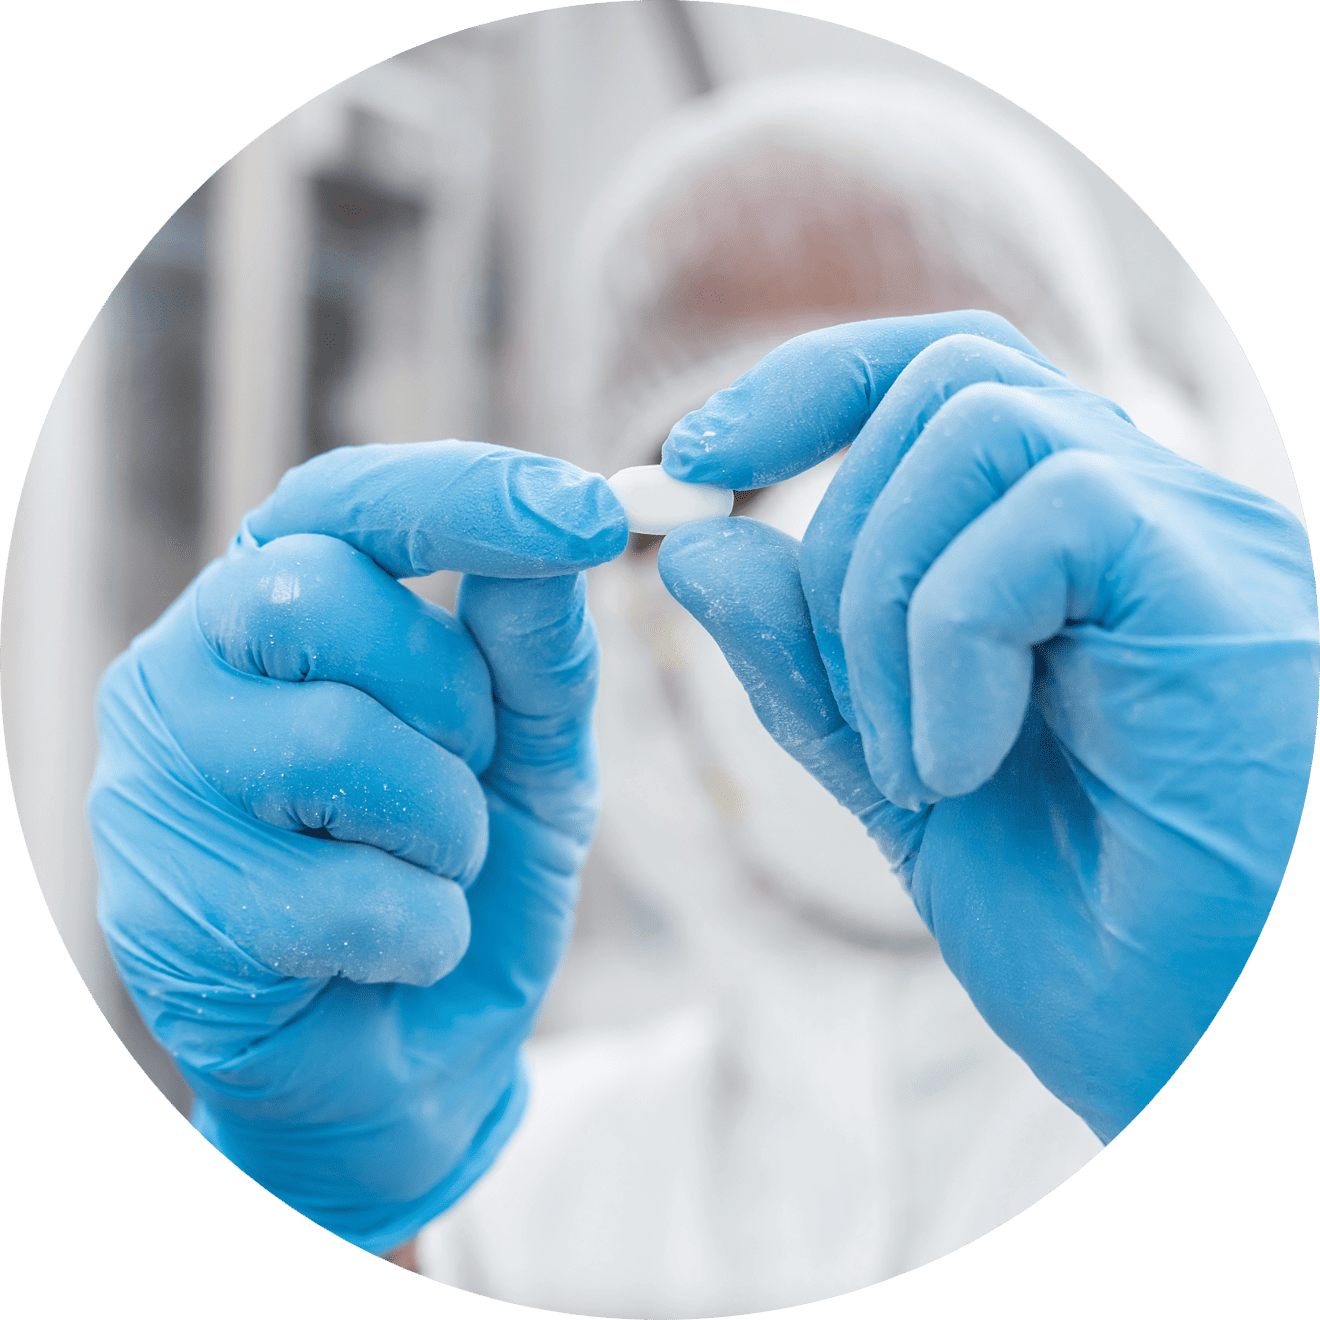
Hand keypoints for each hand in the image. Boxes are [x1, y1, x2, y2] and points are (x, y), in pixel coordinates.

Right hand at [89, 441, 627, 1252]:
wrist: (413, 1056)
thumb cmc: (464, 875)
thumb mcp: (534, 758)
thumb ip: (536, 657)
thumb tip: (551, 550)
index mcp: (278, 603)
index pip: (346, 499)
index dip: (468, 496)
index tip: (592, 514)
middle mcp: (191, 668)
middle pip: (318, 595)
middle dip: (450, 696)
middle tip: (470, 771)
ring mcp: (155, 784)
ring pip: (333, 742)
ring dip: (446, 825)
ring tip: (436, 872)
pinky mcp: (161, 909)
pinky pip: (333, 893)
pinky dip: (420, 930)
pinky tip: (397, 952)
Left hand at [656, 312, 1317, 1142]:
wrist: (1212, 1053)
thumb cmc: (1093, 930)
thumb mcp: (902, 784)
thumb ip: (806, 667)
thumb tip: (698, 548)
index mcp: (1072, 548)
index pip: (938, 373)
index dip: (805, 387)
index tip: (693, 463)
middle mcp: (1143, 513)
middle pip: (944, 379)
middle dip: (835, 545)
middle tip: (856, 722)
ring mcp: (1192, 538)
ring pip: (979, 429)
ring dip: (884, 606)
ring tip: (917, 768)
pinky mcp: (1221, 585)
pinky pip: (1045, 516)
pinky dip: (948, 642)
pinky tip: (960, 765)